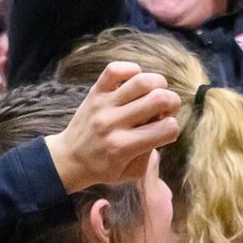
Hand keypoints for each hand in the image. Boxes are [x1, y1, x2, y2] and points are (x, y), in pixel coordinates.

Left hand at [45, 62, 180, 193]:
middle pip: (159, 99)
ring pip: (141, 81)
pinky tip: (135, 80)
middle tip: (167, 109)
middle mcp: (114, 123)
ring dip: (159, 84)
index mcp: (124, 146)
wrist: (69, 159)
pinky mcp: (95, 92)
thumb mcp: (132, 173)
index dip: (174, 128)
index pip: (168, 128)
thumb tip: (163, 124)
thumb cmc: (103, 168)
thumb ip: (151, 154)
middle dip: (173, 102)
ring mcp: (103, 105)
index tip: (165, 130)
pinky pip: (115, 70)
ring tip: (156, 92)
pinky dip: (131, 69)